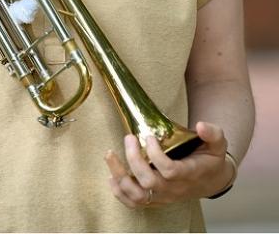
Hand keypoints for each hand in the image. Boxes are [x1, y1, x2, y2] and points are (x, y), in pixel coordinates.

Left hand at [105, 121, 234, 207]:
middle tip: (129, 138)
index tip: (149, 136)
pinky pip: (135, 203)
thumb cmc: (210, 158)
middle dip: (134, 160)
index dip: (156, 154)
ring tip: (110, 155)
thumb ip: (212, 133)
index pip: (170, 170)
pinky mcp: (155, 200)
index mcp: (189, 174)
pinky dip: (120, 193)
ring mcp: (164, 196)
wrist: (211, 180)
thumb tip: (200, 125)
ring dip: (120, 177)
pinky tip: (111, 177)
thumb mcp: (218, 143)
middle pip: (149, 182)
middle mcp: (175, 189)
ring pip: (138, 195)